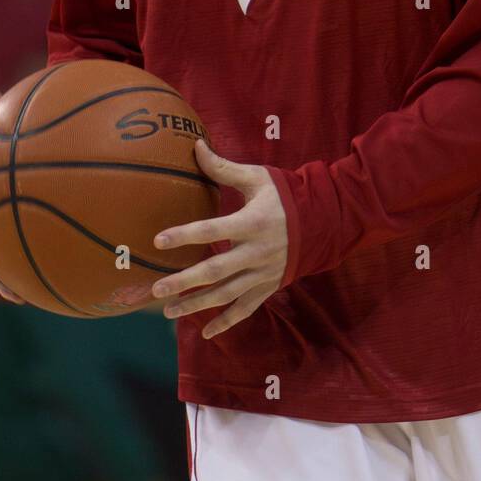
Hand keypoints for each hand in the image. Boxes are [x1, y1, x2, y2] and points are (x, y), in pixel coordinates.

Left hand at [151, 139, 287, 339]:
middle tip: (156, 288)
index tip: (158, 240)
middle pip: (215, 271)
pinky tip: (206, 333)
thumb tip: (196, 146)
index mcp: (252, 222)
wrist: (324, 221)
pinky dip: (226, 322)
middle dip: (184, 281)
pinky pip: (246, 309)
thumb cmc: (286, 195)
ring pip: (226, 294)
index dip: (185, 235)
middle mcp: (257, 252)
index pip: (212, 230)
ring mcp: (264, 273)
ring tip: (169, 311)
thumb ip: (224, 168)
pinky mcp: (269, 286)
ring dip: (197, 305)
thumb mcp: (257, 178)